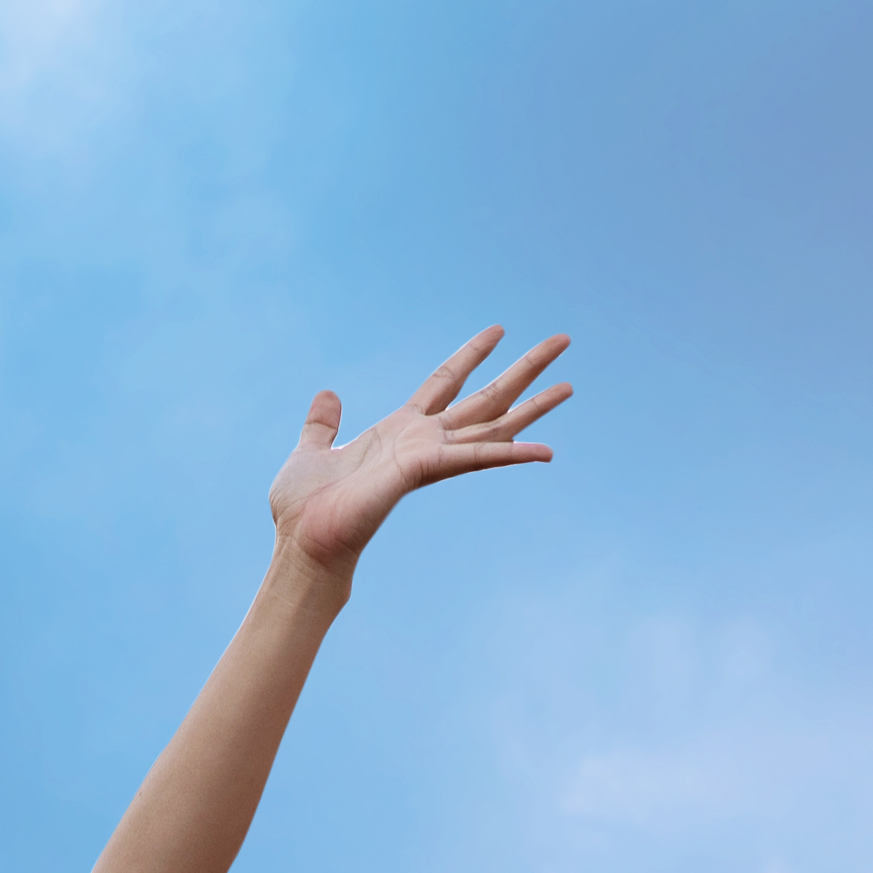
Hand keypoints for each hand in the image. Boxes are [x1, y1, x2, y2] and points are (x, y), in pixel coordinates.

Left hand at [267, 327, 570, 581]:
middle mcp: (424, 442)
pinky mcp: (424, 469)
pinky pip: (477, 457)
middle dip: (525, 370)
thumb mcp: (313, 449)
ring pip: (494, 424)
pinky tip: (547, 450)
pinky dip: (512, 453)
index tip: (498, 329)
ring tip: (571, 383)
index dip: (472, 355)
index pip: (445, 382)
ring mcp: (429, 457)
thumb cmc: (304, 509)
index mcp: (400, 431)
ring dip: (535, 406)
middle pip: (486, 397)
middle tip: (562, 341)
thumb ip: (324, 423)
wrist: (302, 543)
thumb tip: (328, 394)